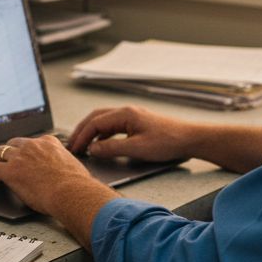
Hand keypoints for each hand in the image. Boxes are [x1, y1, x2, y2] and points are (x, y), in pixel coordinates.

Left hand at [0, 136, 116, 248]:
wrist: (72, 192)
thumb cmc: (77, 185)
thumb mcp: (73, 166)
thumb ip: (65, 163)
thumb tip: (67, 171)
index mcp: (48, 143)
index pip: (33, 142)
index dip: (26, 149)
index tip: (25, 153)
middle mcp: (32, 146)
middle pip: (13, 143)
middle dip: (8, 150)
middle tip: (5, 157)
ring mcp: (20, 158)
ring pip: (0, 152)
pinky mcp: (10, 172)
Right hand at [67, 106, 195, 162]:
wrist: (189, 139)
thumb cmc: (168, 142)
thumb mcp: (136, 148)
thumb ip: (111, 148)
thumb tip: (92, 149)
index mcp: (125, 114)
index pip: (95, 122)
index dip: (82, 136)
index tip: (74, 148)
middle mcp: (127, 112)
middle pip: (96, 118)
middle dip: (82, 131)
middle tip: (72, 145)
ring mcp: (132, 117)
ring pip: (104, 121)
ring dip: (91, 132)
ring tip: (82, 145)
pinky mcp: (137, 124)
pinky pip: (113, 127)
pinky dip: (102, 135)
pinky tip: (101, 145)